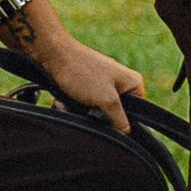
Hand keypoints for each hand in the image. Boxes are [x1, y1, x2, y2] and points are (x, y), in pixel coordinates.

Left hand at [24, 25, 147, 134]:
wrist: (53, 55)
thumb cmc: (82, 72)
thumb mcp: (106, 100)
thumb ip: (119, 120)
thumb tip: (126, 134)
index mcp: (133, 83)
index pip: (137, 115)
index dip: (120, 124)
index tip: (104, 123)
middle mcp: (121, 83)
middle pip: (113, 116)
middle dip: (94, 118)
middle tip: (82, 110)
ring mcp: (103, 84)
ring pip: (95, 112)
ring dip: (79, 113)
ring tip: (69, 104)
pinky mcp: (87, 87)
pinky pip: (83, 106)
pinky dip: (72, 107)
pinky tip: (63, 102)